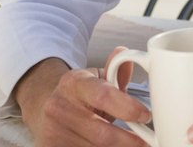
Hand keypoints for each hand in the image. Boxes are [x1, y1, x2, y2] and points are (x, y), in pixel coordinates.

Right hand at [15, 47, 149, 146]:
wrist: (46, 107)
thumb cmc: (79, 95)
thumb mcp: (96, 79)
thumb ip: (115, 70)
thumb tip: (127, 54)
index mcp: (73, 83)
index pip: (103, 96)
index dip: (128, 108)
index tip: (145, 116)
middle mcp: (59, 106)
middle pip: (101, 133)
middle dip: (128, 140)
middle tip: (146, 141)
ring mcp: (53, 130)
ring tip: (128, 144)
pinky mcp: (51, 146)